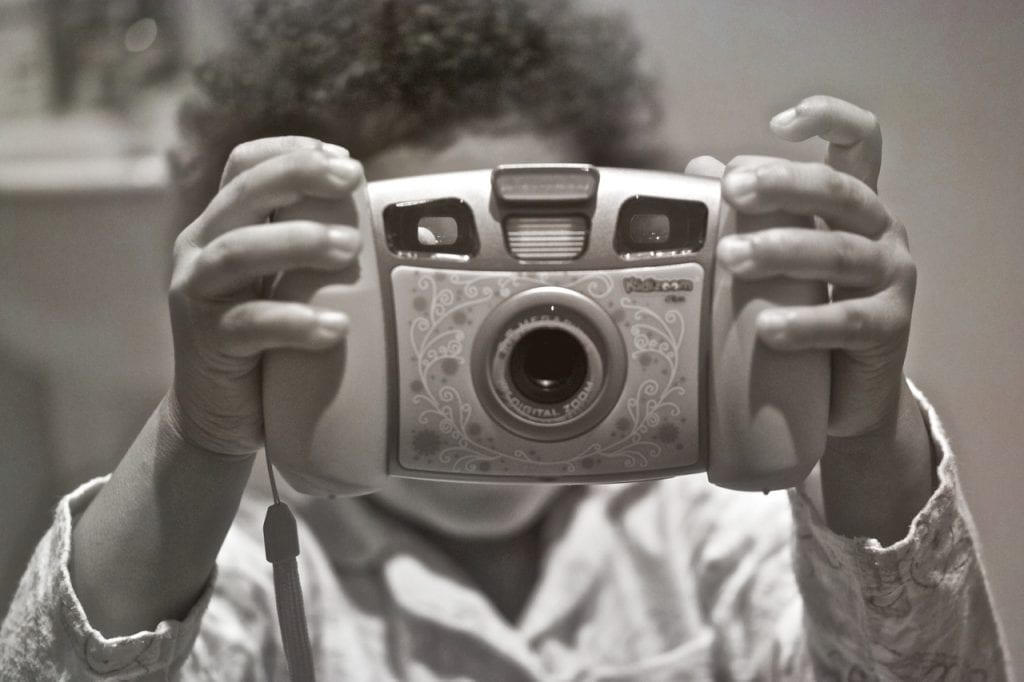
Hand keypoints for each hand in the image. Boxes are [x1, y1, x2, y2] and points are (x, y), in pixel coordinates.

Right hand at [167, 137, 363, 454]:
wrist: (222, 416)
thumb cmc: (267, 342)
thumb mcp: (285, 284)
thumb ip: (308, 251)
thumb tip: (383, 223)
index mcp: (222, 226)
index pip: (243, 165)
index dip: (288, 151)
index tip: (342, 159)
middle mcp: (201, 250)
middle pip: (241, 193)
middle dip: (297, 177)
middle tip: (351, 179)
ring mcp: (197, 295)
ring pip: (237, 252)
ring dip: (296, 242)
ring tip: (348, 248)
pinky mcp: (206, 343)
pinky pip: (247, 325)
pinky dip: (294, 321)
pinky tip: (335, 327)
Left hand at [688, 95, 914, 438]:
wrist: (844, 391)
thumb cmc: (805, 308)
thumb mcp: (775, 257)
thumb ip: (746, 212)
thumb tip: (698, 168)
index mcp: (851, 204)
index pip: (859, 141)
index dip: (829, 118)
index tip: (779, 124)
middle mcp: (879, 230)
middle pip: (839, 190)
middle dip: (784, 185)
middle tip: (732, 191)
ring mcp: (891, 276)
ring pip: (840, 253)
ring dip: (783, 250)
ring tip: (731, 257)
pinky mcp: (890, 326)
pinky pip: (848, 320)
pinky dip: (805, 322)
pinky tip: (766, 328)